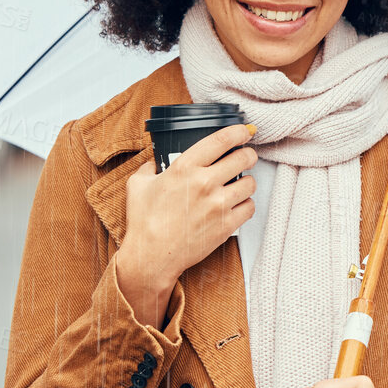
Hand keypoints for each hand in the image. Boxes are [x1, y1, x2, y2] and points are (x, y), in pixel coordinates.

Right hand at [117, 122, 257, 296]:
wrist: (151, 256)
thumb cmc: (143, 221)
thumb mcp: (138, 185)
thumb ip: (149, 168)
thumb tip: (154, 161)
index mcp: (184, 167)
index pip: (221, 140)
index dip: (238, 132)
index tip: (244, 131)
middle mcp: (204, 182)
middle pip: (243, 158)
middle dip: (248, 155)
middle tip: (246, 157)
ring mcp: (218, 204)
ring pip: (250, 183)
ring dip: (247, 181)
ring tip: (241, 184)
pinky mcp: (226, 225)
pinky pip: (249, 207)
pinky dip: (246, 205)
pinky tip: (237, 205)